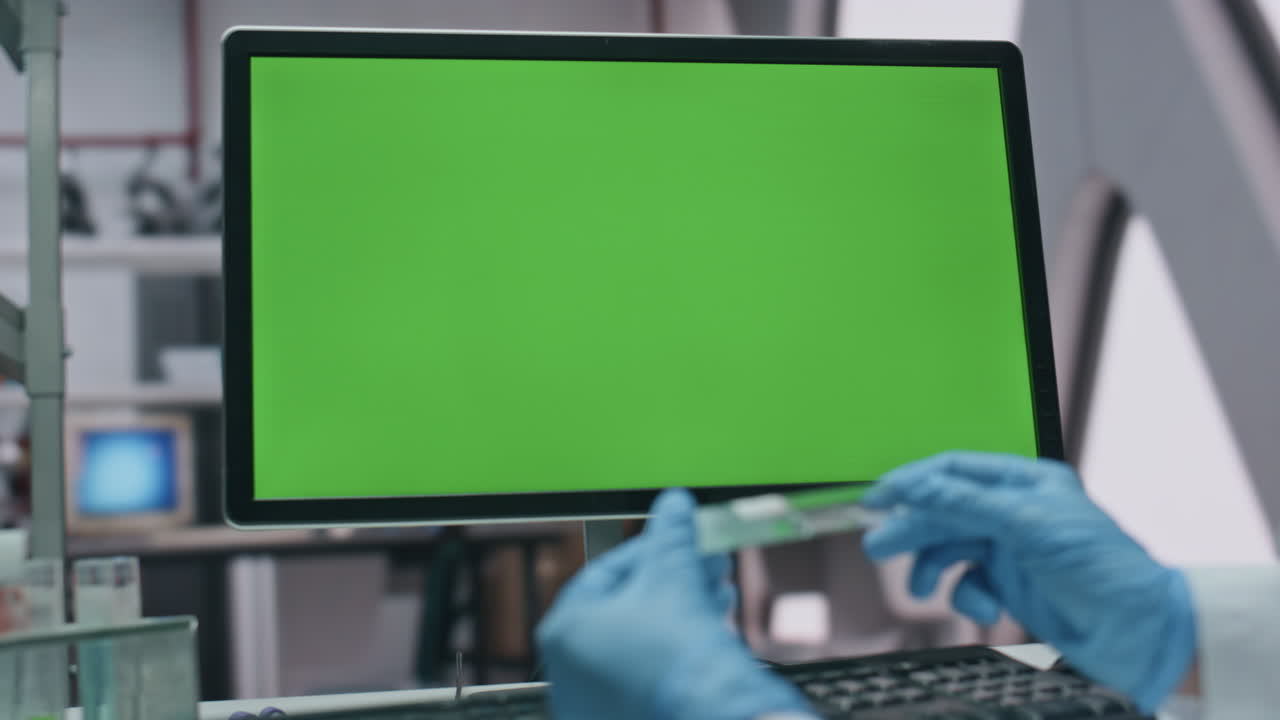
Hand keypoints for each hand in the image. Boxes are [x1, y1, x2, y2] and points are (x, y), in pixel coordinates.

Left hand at [536, 488, 811, 719]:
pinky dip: (675, 650)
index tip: (679, 540)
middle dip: (674, 580)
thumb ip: (670, 535)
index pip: (607, 572)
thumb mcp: (673, 576)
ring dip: (682, 611)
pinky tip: (709, 634)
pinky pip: (649, 672)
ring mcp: (594, 703)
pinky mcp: (624, 718)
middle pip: (628, 607)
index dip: (651, 549)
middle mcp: (569, 670)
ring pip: (642, 641)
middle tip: (707, 565)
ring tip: (717, 597)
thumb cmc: (676, 655)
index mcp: (565, 630)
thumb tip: (674, 505)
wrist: (708, 716)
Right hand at [862, 451, 1196, 712]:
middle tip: (879, 548)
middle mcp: (1015, 511)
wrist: (1137, 632)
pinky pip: (969, 582)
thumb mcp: (1026, 525)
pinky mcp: (1012, 584)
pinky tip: (982, 606)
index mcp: (1025, 483)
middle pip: (946, 512)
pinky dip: (966, 595)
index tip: (878, 498)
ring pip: (952, 548)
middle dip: (914, 529)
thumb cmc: (1101, 569)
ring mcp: (1013, 549)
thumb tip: (915, 484)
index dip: (914, 482)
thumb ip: (964, 503)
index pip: (955, 472)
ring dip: (931, 566)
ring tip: (919, 587)